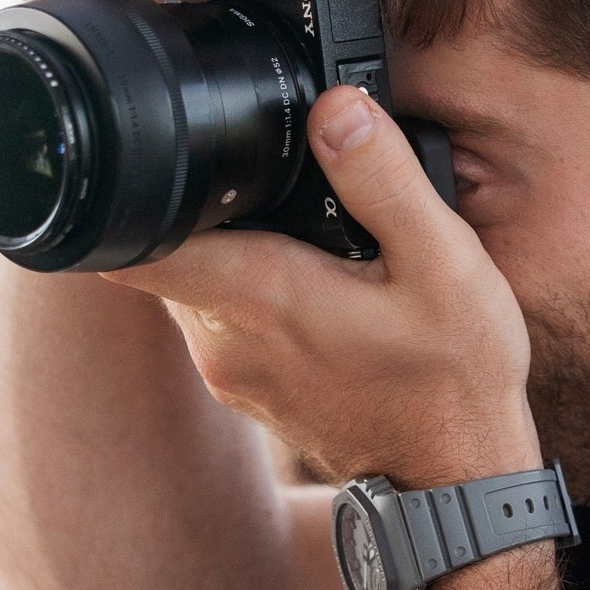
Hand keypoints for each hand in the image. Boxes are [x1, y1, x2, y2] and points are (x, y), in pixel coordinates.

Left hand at [109, 86, 541, 491]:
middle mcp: (223, 340)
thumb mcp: (445, 263)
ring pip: (196, 283)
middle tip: (278, 188)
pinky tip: (316, 285)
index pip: (136, 244)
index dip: (133, 192)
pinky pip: (223, 319)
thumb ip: (383, 178)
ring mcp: (231, 372)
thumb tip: (335, 106)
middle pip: (169, 249)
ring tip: (307, 238)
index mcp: (259, 297)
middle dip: (207, 210)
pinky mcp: (248, 391)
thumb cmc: (455, 382)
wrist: (455, 483)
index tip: (167, 158)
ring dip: (233, 251)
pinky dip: (252, 292)